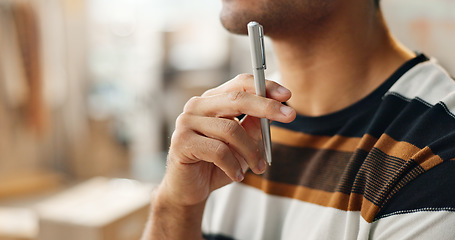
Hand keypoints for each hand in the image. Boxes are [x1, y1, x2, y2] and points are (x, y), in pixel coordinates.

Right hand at [157, 74, 295, 206]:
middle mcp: (197, 106)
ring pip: (231, 129)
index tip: (287, 95)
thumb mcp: (242, 143)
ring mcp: (186, 122)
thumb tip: (278, 108)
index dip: (264, 87)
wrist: (189, 189)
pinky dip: (234, 165)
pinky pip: (218, 151)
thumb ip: (254, 124)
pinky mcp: (182, 142)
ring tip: (259, 167)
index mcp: (212, 100)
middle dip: (266, 107)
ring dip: (252, 151)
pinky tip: (238, 176)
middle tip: (290, 116)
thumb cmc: (216, 164)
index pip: (240, 84)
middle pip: (236, 99)